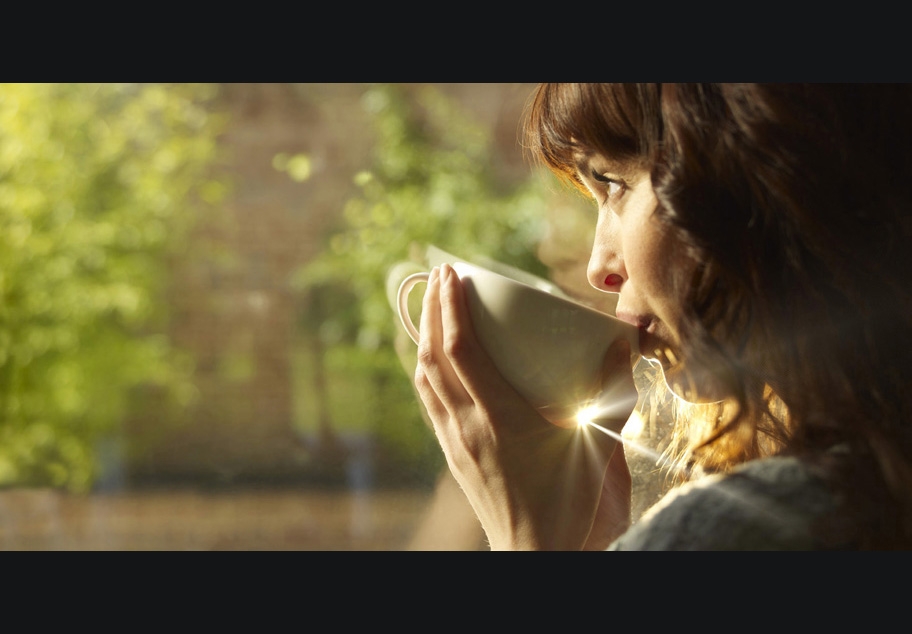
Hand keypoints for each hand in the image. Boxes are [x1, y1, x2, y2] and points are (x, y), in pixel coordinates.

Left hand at [413, 264, 636, 549]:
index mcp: (501, 418)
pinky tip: (437, 360)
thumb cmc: (572, 506)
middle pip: (433, 356)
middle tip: (437, 275)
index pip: (462, 349)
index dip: (451, 306)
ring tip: (432, 308)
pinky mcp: (453, 456)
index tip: (451, 272)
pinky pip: (429, 402)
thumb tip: (621, 342)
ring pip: (424, 379)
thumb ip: (613, 392)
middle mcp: (468, 426)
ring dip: (424, 336)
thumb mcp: (601, 446)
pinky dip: (427, 370)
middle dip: (431, 310)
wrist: (539, 556)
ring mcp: (456, 443)